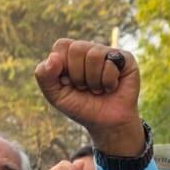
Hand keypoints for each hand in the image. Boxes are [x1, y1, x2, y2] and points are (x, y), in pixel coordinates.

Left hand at [33, 39, 144, 156]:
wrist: (106, 123)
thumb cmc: (81, 107)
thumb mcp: (55, 95)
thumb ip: (44, 75)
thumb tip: (53, 57)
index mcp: (71, 54)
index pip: (61, 45)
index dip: (63, 67)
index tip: (68, 83)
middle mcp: (90, 49)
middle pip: (77, 48)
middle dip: (78, 75)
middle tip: (84, 87)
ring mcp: (108, 52)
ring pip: (94, 55)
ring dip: (93, 80)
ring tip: (98, 89)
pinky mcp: (125, 58)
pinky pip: (111, 63)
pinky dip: (108, 82)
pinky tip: (111, 87)